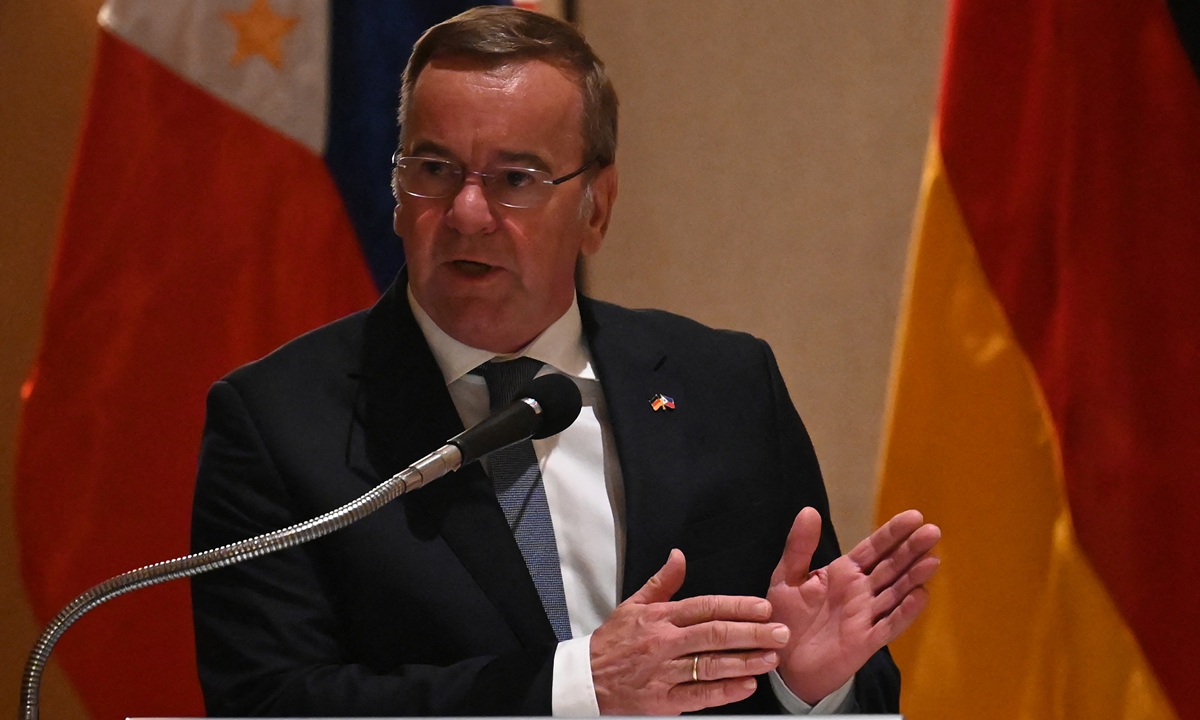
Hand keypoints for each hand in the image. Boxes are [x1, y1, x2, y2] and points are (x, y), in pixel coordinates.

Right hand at [591, 549, 789, 714]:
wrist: (585, 680)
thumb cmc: (612, 642)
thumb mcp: (632, 605)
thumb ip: (662, 582)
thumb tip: (679, 555)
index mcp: (659, 617)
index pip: (705, 607)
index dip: (737, 607)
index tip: (763, 608)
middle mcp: (664, 643)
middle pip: (714, 634)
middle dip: (751, 633)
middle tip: (780, 632)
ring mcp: (664, 673)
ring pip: (710, 665)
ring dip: (744, 661)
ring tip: (771, 658)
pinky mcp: (662, 701)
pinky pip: (699, 696)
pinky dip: (724, 691)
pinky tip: (746, 685)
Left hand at [768, 508, 940, 703]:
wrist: (783, 661)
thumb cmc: (786, 618)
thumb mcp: (787, 577)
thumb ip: (799, 547)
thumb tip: (809, 510)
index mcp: (843, 573)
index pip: (874, 548)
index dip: (893, 533)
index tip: (914, 516)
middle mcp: (860, 591)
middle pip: (891, 566)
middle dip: (911, 549)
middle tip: (933, 531)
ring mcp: (866, 616)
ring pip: (896, 592)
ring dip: (913, 577)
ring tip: (932, 560)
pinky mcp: (867, 641)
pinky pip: (889, 625)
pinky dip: (905, 612)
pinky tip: (920, 596)